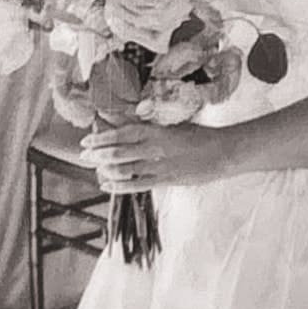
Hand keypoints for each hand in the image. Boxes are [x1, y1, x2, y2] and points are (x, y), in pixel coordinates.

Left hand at [80, 121, 226, 190]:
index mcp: (156, 131)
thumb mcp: (172, 126)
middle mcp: (154, 149)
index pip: (122, 133)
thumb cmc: (198, 136)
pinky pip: (136, 186)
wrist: (223, 153)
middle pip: (118, 153)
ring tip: (95, 169)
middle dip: (98, 155)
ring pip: (124, 170)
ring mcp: (158, 167)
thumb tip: (123, 121)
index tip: (86, 140)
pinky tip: (107, 185)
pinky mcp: (164, 181)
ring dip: (106, 170)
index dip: (102, 138)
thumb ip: (147, 126)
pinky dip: (118, 186)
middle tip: (84, 156)